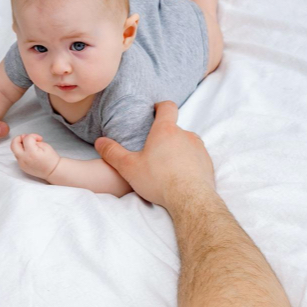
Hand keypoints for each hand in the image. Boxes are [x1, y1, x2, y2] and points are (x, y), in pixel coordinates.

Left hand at [10, 134, 60, 179]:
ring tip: (30, 146)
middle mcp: (24, 159)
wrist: (53, 172)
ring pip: (14, 150)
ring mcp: (21, 164)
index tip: (39, 139)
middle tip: (27, 139)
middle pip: (14, 144)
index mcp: (31, 153)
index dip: (33, 136)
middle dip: (19, 138)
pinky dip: (21, 151)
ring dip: (20, 145)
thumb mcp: (45, 145)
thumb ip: (34, 140)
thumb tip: (25, 137)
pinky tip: (29, 152)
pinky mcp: (21, 166)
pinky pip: (18, 156)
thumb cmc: (51, 159)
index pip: (26, 138)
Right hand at [94, 101, 213, 207]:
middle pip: (175, 128)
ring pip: (186, 143)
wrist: (190, 199)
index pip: (167, 107)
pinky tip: (180, 177)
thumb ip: (112, 153)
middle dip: (165, 137)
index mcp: (165, 130)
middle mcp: (185, 135)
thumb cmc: (159, 180)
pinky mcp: (207, 162)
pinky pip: (196, 158)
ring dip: (177, 150)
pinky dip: (188, 163)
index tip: (155, 111)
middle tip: (154, 151)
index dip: (161, 107)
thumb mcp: (129, 167)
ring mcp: (199, 148)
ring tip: (167, 167)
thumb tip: (100, 142)